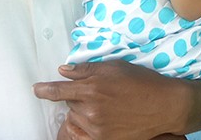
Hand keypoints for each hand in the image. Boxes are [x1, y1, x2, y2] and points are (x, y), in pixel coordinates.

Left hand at [34, 61, 185, 139]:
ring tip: (105, 105)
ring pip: (76, 117)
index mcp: (92, 88)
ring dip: (83, 111)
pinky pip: (84, 131)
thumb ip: (86, 70)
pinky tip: (103, 118)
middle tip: (98, 92)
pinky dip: (88, 124)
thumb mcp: (114, 67)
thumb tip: (64, 71)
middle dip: (77, 97)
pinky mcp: (103, 139)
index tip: (36, 89)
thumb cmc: (142, 82)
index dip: (44, 90)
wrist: (163, 106)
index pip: (58, 91)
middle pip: (69, 103)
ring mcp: (96, 127)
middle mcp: (91, 109)